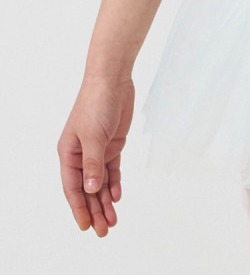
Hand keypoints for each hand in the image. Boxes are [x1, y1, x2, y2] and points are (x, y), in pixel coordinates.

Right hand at [57, 74, 134, 235]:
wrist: (112, 80)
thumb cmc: (96, 104)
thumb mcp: (94, 136)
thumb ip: (93, 164)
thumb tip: (90, 190)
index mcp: (68, 154)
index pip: (72, 188)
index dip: (79, 208)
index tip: (85, 226)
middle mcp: (81, 155)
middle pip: (87, 189)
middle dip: (95, 210)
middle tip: (103, 231)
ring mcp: (97, 150)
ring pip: (101, 182)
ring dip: (106, 201)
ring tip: (112, 221)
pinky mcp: (113, 144)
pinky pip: (112, 169)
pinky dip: (115, 183)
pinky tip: (118, 197)